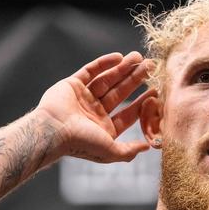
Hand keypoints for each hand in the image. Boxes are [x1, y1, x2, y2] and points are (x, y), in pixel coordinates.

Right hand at [36, 52, 154, 162]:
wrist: (53, 131)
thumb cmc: (81, 143)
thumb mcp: (110, 152)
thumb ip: (129, 151)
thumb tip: (148, 147)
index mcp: (103, 128)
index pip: (128, 113)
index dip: (142, 102)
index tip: (155, 91)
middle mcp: (94, 113)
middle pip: (120, 93)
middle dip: (135, 80)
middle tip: (151, 67)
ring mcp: (83, 97)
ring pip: (107, 79)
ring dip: (123, 68)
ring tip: (138, 57)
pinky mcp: (72, 84)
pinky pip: (90, 71)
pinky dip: (104, 63)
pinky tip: (119, 57)